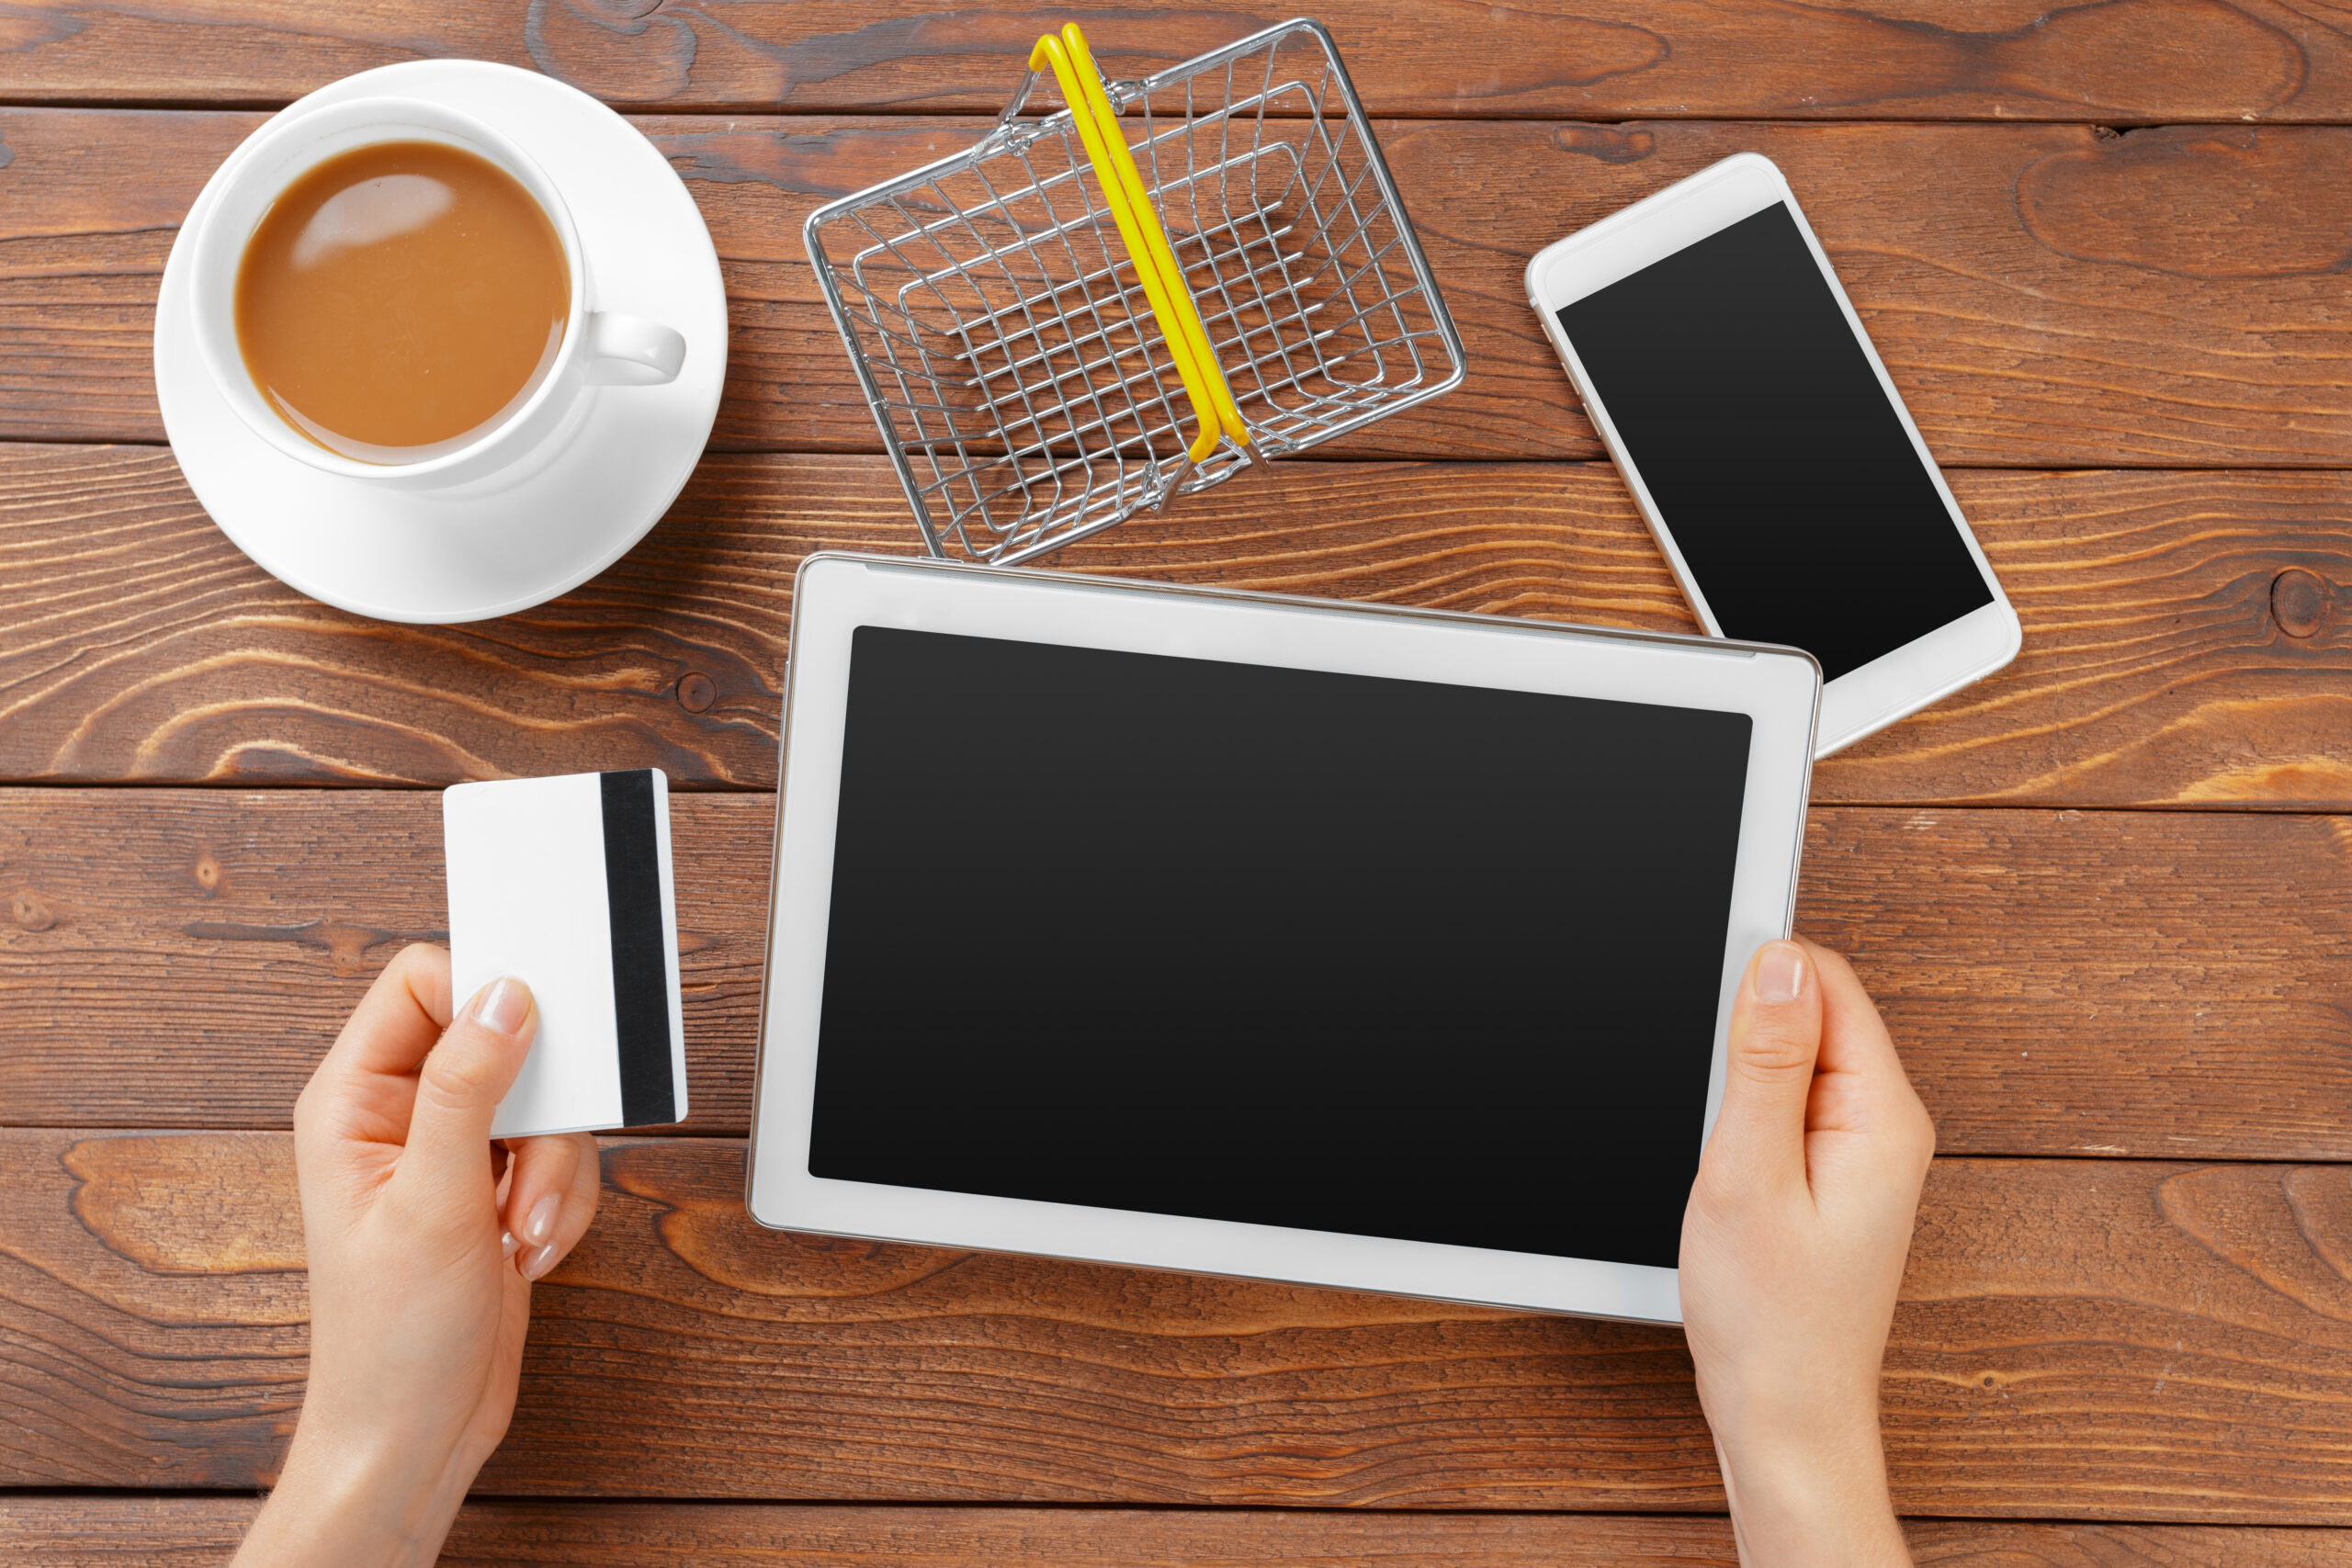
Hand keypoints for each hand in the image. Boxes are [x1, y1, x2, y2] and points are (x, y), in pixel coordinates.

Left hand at [235, 944, 600, 1567]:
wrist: (417, 1431)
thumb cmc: (389, 1336)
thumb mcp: (431, 1203)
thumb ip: (467, 1088)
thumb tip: (505, 995)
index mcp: (353, 1098)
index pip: (422, 983)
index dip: (482, 992)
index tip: (535, 1032)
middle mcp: (400, 1113)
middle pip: (500, 1036)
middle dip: (537, 1105)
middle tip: (531, 1154)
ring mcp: (452, 1150)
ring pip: (543, 1100)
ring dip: (554, 1167)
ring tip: (524, 1227)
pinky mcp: (498, 1186)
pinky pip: (563, 1152)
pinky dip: (565, 1200)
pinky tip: (531, 1248)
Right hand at [1680, 937, 1934, 1567]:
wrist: (1786, 1413)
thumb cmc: (1771, 1320)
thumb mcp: (1748, 1175)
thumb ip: (1765, 1062)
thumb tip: (1777, 961)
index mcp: (1881, 1115)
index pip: (1824, 979)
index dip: (1756, 972)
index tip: (1705, 1001)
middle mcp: (1883, 1124)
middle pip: (1808, 1012)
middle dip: (1742, 1033)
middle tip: (1712, 1112)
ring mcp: (1859, 1150)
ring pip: (1789, 1058)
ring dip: (1738, 1081)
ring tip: (1720, 1154)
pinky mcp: (1829, 1172)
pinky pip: (1784, 1104)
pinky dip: (1742, 1118)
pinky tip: (1724, 1169)